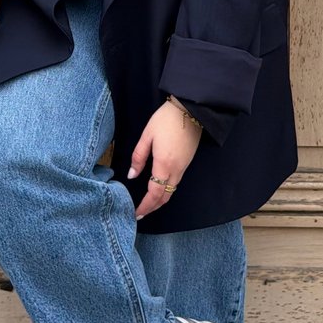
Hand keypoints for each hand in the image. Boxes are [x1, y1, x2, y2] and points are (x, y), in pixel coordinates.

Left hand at [128, 99, 202, 219]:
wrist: (190, 109)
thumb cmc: (166, 120)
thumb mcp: (147, 136)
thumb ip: (138, 157)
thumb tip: (132, 175)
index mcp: (164, 164)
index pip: (154, 193)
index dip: (145, 206)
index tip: (136, 213)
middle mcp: (176, 170)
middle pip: (165, 196)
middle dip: (152, 207)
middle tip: (140, 213)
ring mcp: (184, 167)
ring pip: (172, 190)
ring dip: (160, 200)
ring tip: (147, 204)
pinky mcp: (187, 162)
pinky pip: (176, 182)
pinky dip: (167, 190)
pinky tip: (159, 188)